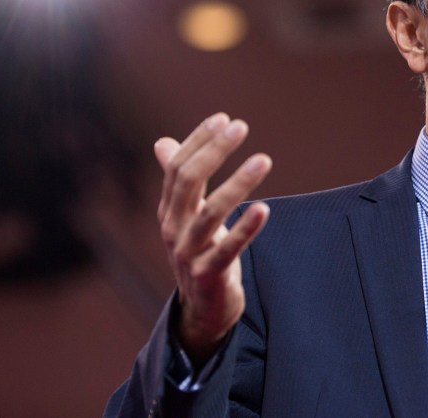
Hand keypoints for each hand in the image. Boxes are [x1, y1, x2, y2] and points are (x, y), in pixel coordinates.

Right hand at [153, 113, 271, 364]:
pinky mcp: (208, 274)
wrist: (202, 308)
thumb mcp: (187, 215)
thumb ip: (179, 181)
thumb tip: (162, 142)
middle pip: (188, 182)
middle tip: (241, 127)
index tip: (224, 118)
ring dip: (237, 183)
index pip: (178, 167)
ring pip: (210, 212)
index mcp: (169, 209)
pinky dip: (246, 229)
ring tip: (263, 160)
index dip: (198, 141)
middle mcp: (173, 228)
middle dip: (214, 151)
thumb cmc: (200, 253)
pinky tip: (264, 209)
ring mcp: (188, 252)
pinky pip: (227, 249)